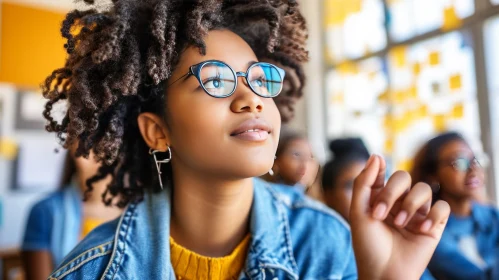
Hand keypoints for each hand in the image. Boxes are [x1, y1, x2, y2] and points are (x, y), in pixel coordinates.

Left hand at [350, 155, 449, 279]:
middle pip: (404, 177)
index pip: (384, 174)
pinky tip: (422, 229)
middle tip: (379, 214)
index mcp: (379, 198)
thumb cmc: (367, 245)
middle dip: (392, 192)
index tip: (378, 171)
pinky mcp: (434, 226)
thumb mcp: (358, 211)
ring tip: (400, 224)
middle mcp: (399, 202)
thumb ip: (364, 182)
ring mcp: (417, 213)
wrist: (383, 273)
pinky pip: (442, 207)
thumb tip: (376, 155)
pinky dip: (433, 215)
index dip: (380, 171)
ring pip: (424, 189)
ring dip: (410, 204)